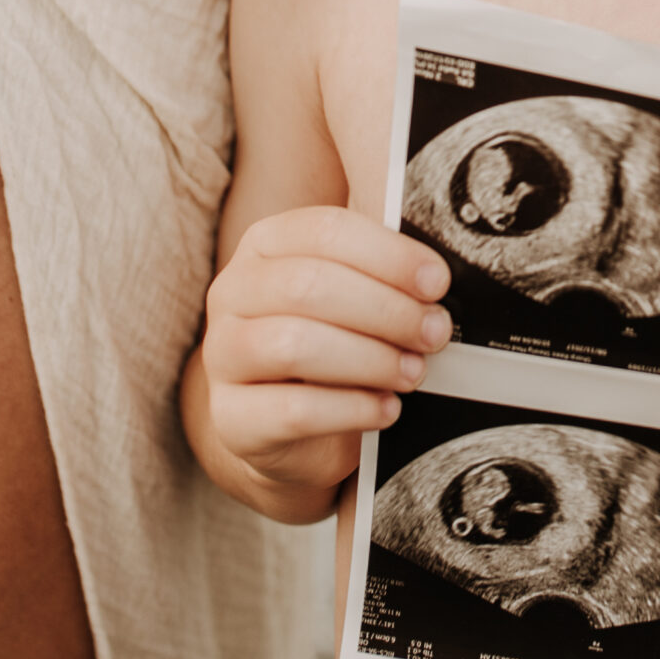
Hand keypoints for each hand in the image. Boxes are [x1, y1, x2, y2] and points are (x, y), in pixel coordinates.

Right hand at [200, 208, 452, 509]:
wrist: (290, 429)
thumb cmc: (335, 344)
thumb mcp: (355, 296)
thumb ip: (385, 274)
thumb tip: (437, 277)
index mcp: (266, 244)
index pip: (326, 230)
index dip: (389, 255)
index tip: (436, 282)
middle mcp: (233, 292)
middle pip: (309, 285)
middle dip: (387, 310)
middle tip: (434, 333)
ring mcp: (222, 355)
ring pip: (294, 345)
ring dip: (371, 359)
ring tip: (413, 372)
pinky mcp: (231, 419)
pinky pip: (294, 411)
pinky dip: (353, 409)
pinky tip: (386, 408)